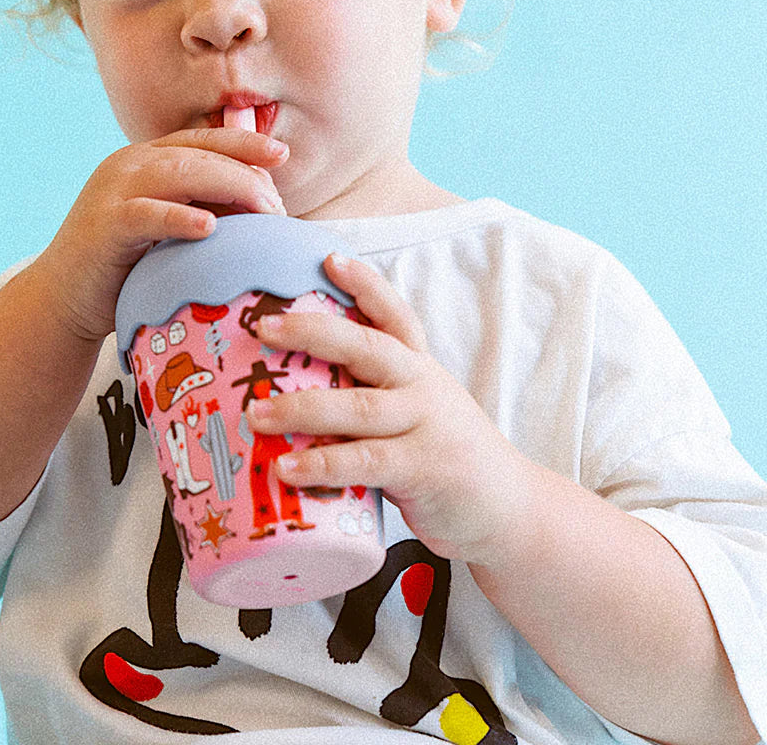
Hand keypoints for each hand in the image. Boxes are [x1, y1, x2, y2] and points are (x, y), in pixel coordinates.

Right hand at [35, 128, 288, 345]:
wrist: (63, 298)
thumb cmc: (126, 267)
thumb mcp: (169, 229)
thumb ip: (204, 208)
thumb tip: (263, 206)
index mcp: (146, 159)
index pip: (203, 140)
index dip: (244, 142)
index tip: (282, 154)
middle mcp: (129, 164)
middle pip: (199, 156)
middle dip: (245, 175)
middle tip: (277, 206)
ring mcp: (113, 190)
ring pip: (179, 174)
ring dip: (228, 188)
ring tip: (263, 210)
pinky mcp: (105, 224)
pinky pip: (147, 214)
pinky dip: (179, 217)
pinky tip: (210, 227)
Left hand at [246, 253, 535, 565]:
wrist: (509, 508)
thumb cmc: (442, 455)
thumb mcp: (416, 410)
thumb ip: (372, 392)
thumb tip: (296, 386)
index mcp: (418, 366)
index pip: (394, 314)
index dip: (364, 284)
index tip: (328, 258)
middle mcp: (422, 385)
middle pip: (367, 347)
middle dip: (312, 332)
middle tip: (263, 327)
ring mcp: (424, 424)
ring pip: (358, 407)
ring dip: (301, 408)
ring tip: (256, 413)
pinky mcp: (422, 468)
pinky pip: (364, 461)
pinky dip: (322, 463)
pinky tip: (286, 467)